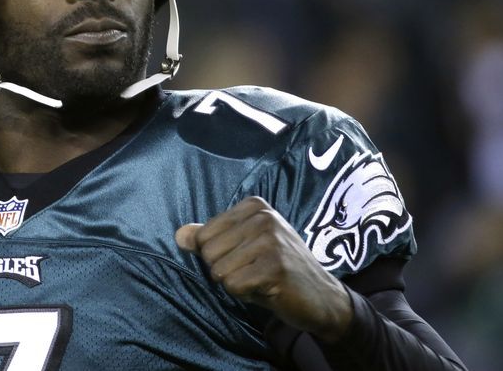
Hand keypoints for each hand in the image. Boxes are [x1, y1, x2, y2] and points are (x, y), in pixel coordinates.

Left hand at [175, 196, 352, 342]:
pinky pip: (232, 285)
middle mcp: (263, 217)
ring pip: (218, 270)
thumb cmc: (278, 269)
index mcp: (254, 206)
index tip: (247, 258)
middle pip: (208, 252)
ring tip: (261, 280)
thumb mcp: (244, 246)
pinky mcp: (274, 267)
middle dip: (225, 270)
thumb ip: (210, 238)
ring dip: (236, 283)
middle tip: (254, 272)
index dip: (219, 255)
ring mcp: (270, 240)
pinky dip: (245, 294)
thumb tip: (180, 236)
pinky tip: (267, 289)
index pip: (204, 234)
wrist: (323, 297)